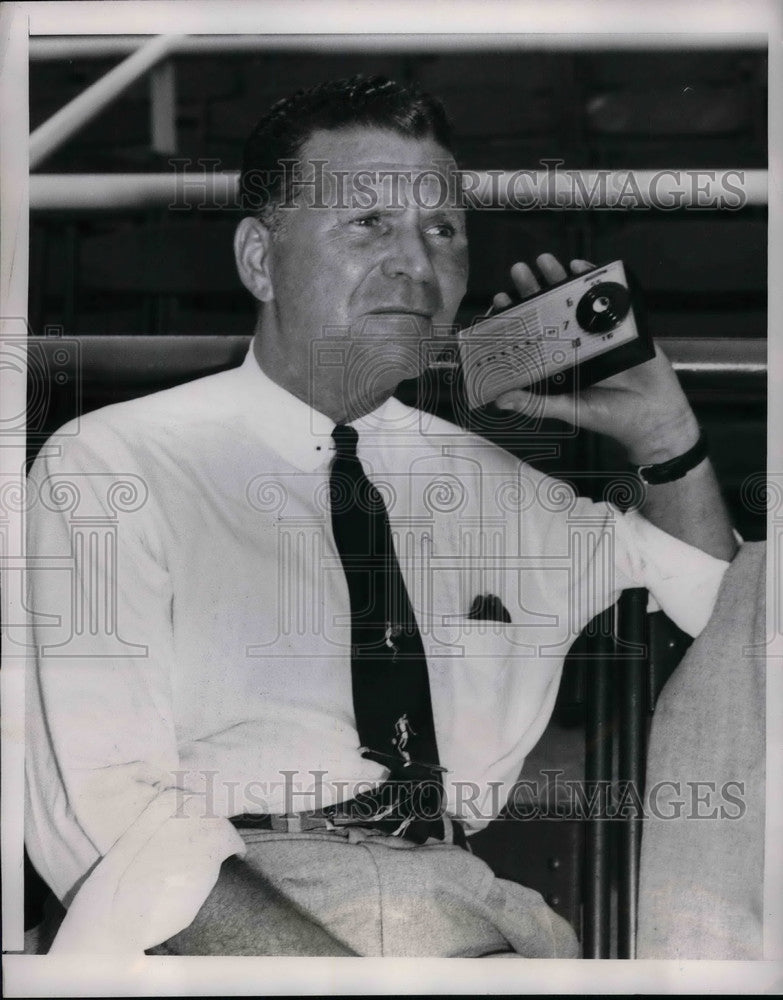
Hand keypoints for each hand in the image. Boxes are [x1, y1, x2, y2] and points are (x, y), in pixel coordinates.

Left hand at [493, 253, 700, 463]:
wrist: (654, 416)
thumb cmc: (610, 416)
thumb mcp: (569, 409)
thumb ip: (536, 404)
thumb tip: (499, 400)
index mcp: (559, 362)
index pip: (531, 333)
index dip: (517, 317)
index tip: (500, 299)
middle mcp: (575, 343)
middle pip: (549, 310)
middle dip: (533, 288)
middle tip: (518, 270)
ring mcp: (599, 332)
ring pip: (575, 300)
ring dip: (559, 277)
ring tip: (545, 260)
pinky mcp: (623, 324)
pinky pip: (607, 297)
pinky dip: (594, 279)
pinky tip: (579, 266)